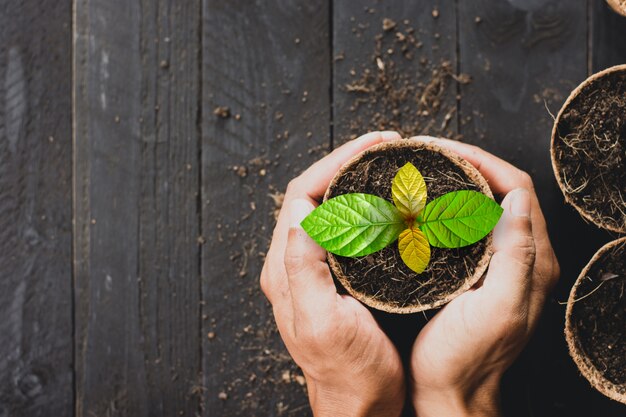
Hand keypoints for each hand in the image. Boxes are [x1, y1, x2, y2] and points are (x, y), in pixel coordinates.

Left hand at [260, 132, 406, 416]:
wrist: (359, 407)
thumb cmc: (348, 373)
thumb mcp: (325, 323)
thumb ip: (304, 270)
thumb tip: (303, 214)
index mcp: (286, 268)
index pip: (304, 194)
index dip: (336, 162)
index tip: (374, 145)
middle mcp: (292, 263)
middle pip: (314, 194)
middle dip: (347, 162)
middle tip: (385, 145)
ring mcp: (311, 270)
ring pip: (328, 207)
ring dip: (354, 180)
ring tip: (387, 164)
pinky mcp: (331, 278)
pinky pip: (341, 228)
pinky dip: (362, 205)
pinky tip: (385, 203)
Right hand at [408, 137, 559, 416]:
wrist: (450, 393)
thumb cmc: (466, 359)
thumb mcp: (496, 309)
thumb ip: (516, 255)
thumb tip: (518, 198)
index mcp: (532, 261)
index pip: (517, 188)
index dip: (482, 161)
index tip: (441, 149)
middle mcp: (521, 257)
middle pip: (502, 190)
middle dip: (466, 162)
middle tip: (426, 153)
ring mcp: (498, 264)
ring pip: (483, 204)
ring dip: (456, 181)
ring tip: (422, 169)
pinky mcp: (476, 273)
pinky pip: (467, 225)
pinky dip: (447, 205)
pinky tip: (422, 204)